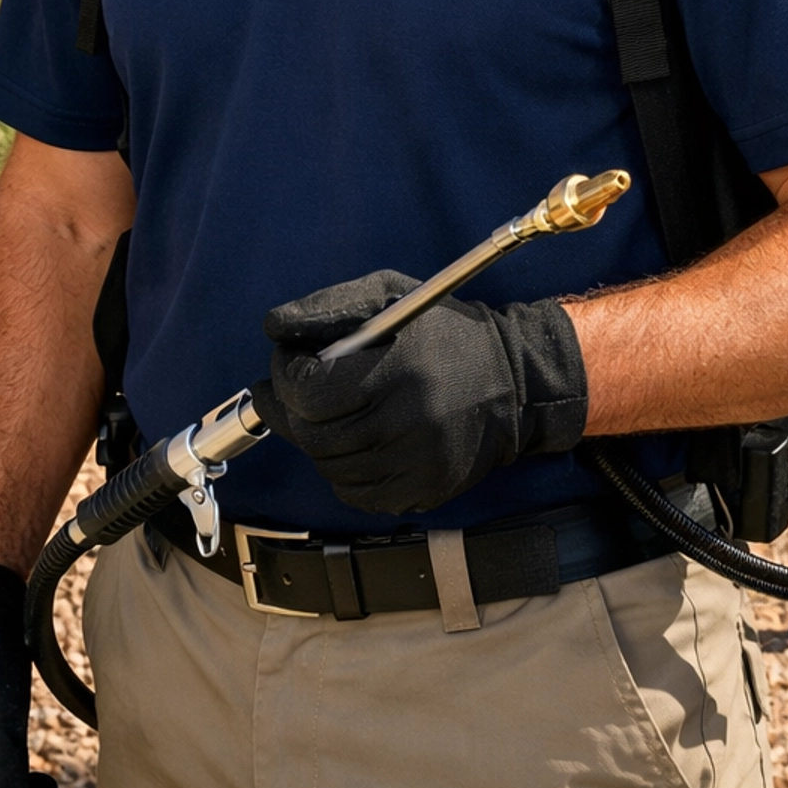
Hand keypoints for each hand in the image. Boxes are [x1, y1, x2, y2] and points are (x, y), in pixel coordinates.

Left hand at [253, 269, 588, 515]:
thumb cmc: (445, 333)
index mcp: (398, 370)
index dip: (285, 376)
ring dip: (317, 437)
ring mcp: (412, 466)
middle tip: (298, 389)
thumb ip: (328, 307)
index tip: (289, 362)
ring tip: (337, 409)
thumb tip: (274, 327)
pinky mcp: (418, 493)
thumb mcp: (390, 295)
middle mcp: (405, 424)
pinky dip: (343, 466)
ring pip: (327, 465)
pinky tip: (360, 437)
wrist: (513, 383)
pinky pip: (353, 491)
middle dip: (293, 409)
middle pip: (312, 434)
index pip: (308, 392)